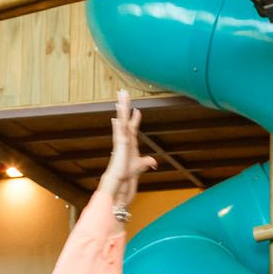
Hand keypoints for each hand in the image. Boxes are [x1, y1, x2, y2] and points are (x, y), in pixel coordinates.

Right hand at [98, 89, 156, 210]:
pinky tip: (119, 111)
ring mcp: (121, 139)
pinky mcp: (120, 143)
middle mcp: (123, 138)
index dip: (135, 118)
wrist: (119, 181)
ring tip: (121, 95)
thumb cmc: (127, 175)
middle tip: (123, 92)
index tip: (137, 109)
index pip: (132, 127)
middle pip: (125, 118)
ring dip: (122, 107)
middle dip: (124, 105)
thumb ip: (147, 163)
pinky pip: (120, 129)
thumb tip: (154, 163)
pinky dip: (120, 120)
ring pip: (122, 119)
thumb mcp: (141, 166)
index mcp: (129, 142)